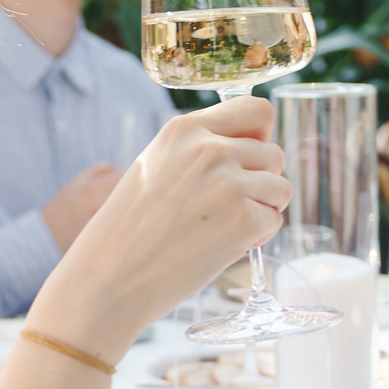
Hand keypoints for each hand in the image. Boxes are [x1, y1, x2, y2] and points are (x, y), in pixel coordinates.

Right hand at [30, 100, 288, 353]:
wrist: (108, 278)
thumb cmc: (129, 230)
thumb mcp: (156, 166)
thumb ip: (199, 150)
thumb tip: (253, 146)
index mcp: (185, 129)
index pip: (257, 110)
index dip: (260, 138)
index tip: (245, 162)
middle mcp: (210, 148)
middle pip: (273, 154)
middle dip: (260, 183)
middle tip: (226, 209)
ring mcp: (229, 183)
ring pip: (280, 189)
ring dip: (261, 211)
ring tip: (221, 229)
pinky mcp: (242, 220)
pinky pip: (273, 221)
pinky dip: (256, 238)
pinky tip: (220, 247)